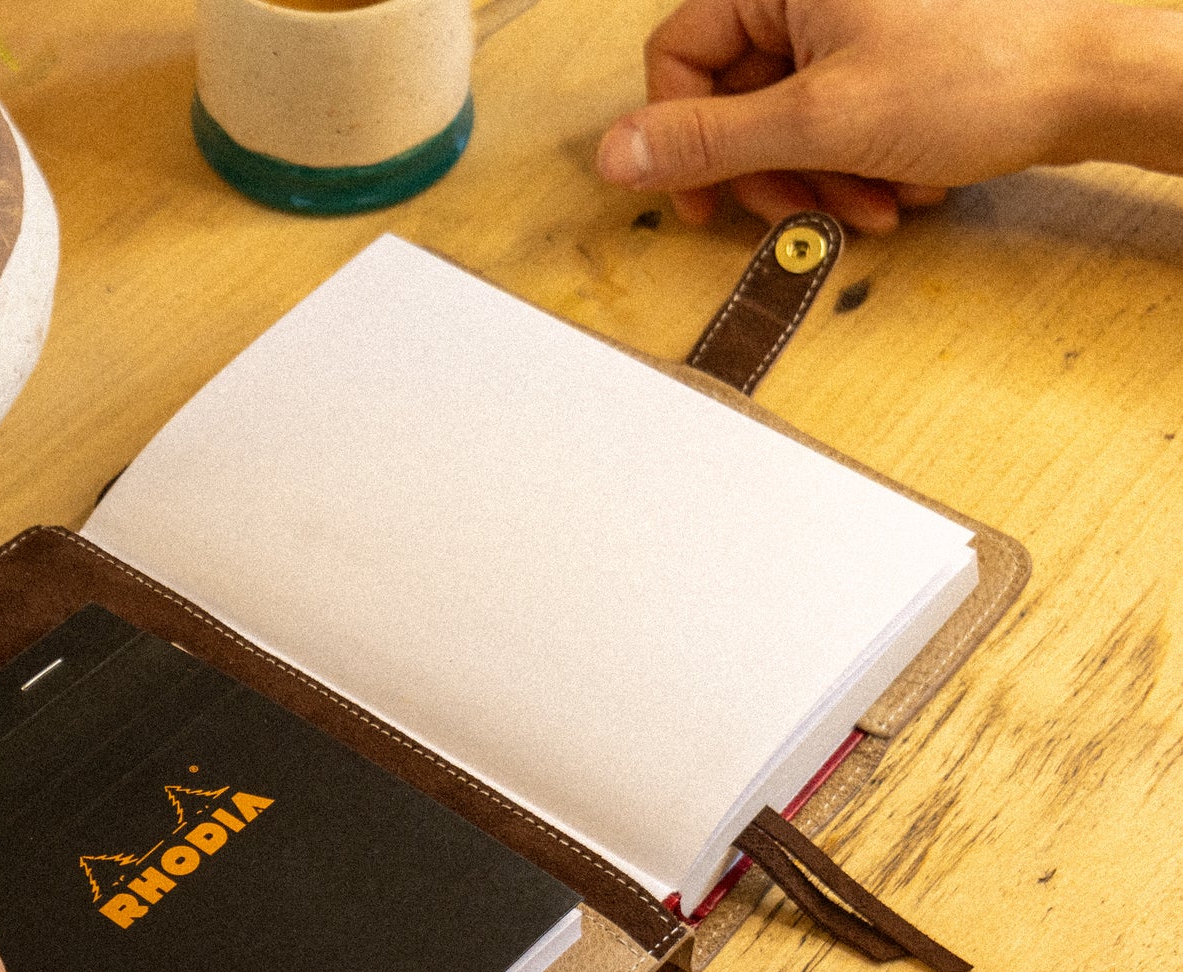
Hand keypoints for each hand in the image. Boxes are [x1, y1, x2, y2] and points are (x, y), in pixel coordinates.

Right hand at [594, 0, 1134, 230]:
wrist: (1096, 83)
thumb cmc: (986, 73)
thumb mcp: (821, 119)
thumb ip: (708, 140)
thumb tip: (617, 155)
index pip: (680, 54)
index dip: (680, 137)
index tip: (700, 201)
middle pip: (735, 96)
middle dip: (772, 168)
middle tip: (802, 208)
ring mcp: (852, 21)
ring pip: (787, 119)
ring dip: (820, 177)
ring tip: (872, 200)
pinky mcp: (888, 55)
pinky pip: (835, 120)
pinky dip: (859, 164)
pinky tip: (902, 183)